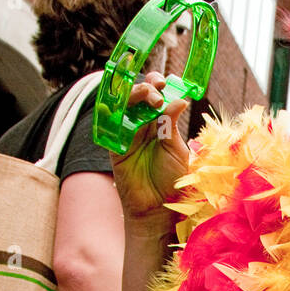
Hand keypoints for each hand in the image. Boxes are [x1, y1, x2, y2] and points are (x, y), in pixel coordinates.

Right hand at [110, 74, 190, 226]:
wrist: (159, 208)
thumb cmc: (171, 180)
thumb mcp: (176, 148)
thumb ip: (172, 124)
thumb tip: (179, 99)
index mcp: (160, 123)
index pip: (156, 96)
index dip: (158, 85)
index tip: (167, 82)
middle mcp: (143, 125)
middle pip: (139, 96)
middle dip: (147, 87)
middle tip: (159, 89)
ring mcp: (127, 134)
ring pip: (124, 105)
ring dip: (135, 95)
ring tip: (150, 96)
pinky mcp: (114, 146)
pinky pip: (110, 124)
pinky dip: (114, 112)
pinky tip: (124, 107)